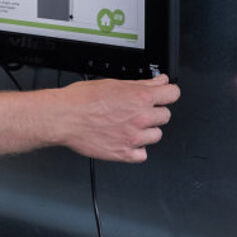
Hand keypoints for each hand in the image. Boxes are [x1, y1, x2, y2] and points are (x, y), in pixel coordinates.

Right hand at [53, 75, 179, 162]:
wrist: (63, 117)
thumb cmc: (81, 100)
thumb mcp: (114, 84)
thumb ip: (142, 84)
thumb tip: (160, 81)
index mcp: (140, 98)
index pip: (173, 94)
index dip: (168, 93)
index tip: (163, 95)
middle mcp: (141, 118)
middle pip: (166, 116)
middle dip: (154, 112)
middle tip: (137, 111)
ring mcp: (134, 138)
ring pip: (157, 135)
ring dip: (146, 131)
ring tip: (128, 126)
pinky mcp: (124, 154)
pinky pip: (142, 154)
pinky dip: (136, 149)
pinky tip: (124, 140)